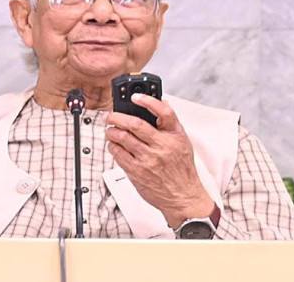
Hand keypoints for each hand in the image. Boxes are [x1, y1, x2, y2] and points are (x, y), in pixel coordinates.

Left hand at [105, 93, 214, 227]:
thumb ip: (170, 124)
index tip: (135, 97)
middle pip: (134, 124)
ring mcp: (148, 160)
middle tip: (110, 116)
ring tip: (110, 131)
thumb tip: (162, 103)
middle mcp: (161, 146)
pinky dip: (113, 147)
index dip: (148, 101)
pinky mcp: (137, 172)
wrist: (183, 197)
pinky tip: (114, 146)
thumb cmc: (183, 170)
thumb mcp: (183, 142)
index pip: (163, 111)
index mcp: (174, 136)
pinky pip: (119, 155)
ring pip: (122, 139)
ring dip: (112, 132)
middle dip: (117, 117)